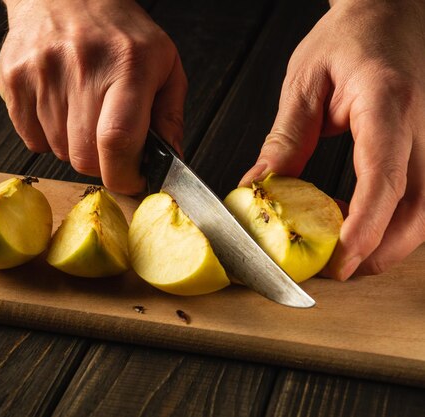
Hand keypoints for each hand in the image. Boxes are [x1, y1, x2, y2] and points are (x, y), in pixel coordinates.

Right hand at [0, 0, 186, 193]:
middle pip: (84, 156)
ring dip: (74, 146)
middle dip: (101, 163)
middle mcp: (81, 66)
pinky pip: (31, 140)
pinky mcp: (13, 79)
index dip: (125, 175)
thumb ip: (170, 117)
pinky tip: (59, 108)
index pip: (118, 140)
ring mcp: (41, 73)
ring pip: (58, 151)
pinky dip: (48, 137)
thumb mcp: (163, 64)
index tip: (132, 180)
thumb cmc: (118, 31)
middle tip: (109, 142)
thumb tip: (169, 165)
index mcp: (127, 64)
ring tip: (83, 111)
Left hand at [240, 0, 424, 279]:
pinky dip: (397, 219)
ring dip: (393, 240)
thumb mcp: (305, 83)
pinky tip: (366, 223)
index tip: (343, 260)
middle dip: (383, 249)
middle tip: (341, 271)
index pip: (385, 177)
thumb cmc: (350, 38)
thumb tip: (259, 186)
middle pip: (420, 207)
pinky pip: (422, 193)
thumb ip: (285, 139)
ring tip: (350, 255)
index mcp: (388, 104)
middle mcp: (422, 124)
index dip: (366, 226)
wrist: (391, 12)